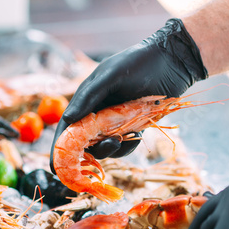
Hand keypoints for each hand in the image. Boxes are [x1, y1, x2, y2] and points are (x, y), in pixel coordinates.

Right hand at [50, 18, 207, 171]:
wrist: (171, 62)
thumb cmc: (138, 63)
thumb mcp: (110, 76)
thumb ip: (88, 97)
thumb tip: (67, 119)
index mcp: (86, 98)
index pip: (68, 126)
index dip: (60, 146)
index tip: (57, 166)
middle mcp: (97, 111)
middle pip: (85, 141)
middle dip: (90, 151)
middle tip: (104, 150)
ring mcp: (115, 121)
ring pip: (105, 146)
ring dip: (110, 148)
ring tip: (119, 139)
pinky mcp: (133, 126)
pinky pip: (125, 145)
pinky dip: (128, 145)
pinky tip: (137, 134)